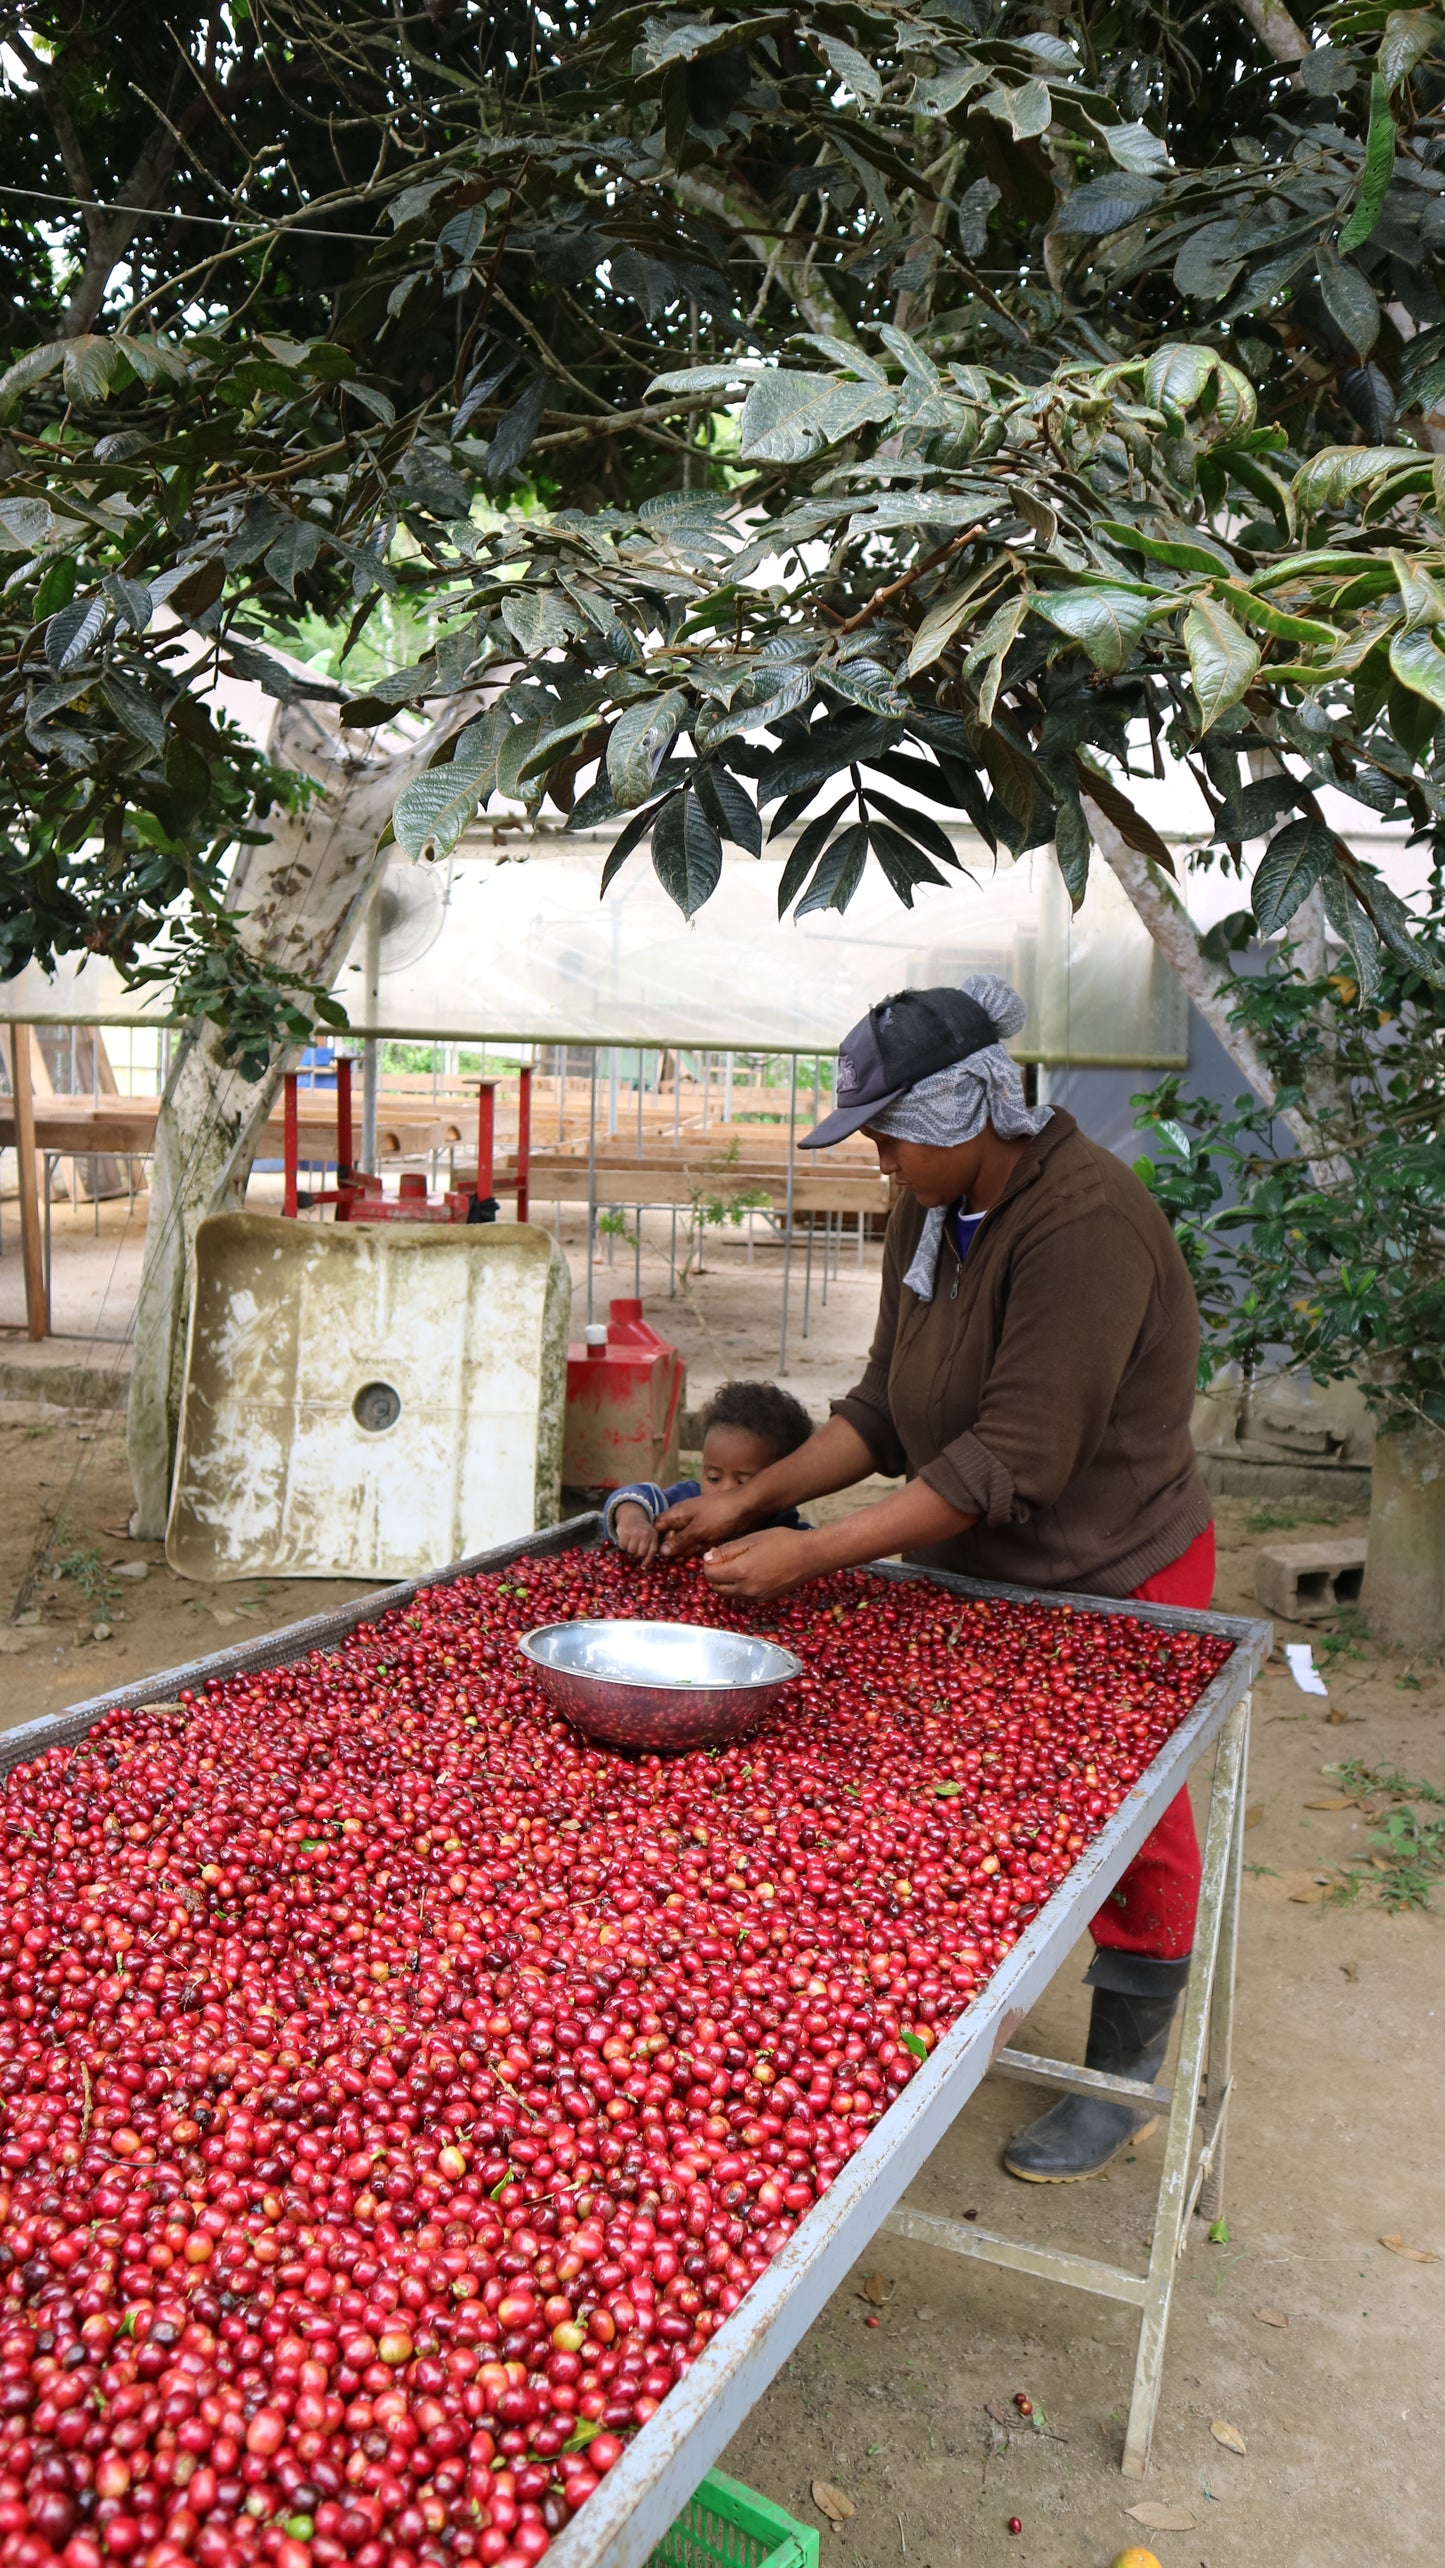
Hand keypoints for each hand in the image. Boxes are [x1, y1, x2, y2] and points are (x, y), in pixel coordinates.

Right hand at [611, 1502, 658, 1562]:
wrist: (632, 1516)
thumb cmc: (641, 1531)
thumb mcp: (649, 1537)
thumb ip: (649, 1548)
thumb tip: (645, 1567)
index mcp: (653, 1536)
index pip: (652, 1552)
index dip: (648, 1561)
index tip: (643, 1567)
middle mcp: (646, 1534)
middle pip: (641, 1553)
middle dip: (636, 1554)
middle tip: (635, 1550)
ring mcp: (636, 1533)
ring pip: (631, 1551)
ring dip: (629, 1550)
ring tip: (630, 1543)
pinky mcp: (625, 1532)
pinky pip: (623, 1546)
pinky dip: (623, 1546)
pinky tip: (625, 1540)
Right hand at [656, 1489, 752, 1558]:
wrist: (748, 1507)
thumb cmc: (720, 1514)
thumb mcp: (698, 1529)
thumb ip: (680, 1541)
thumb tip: (662, 1552)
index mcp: (678, 1513)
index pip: (659, 1527)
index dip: (655, 1540)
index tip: (655, 1557)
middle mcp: (685, 1519)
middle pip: (672, 1537)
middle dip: (671, 1551)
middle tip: (673, 1566)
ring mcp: (698, 1526)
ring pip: (685, 1543)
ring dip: (685, 1553)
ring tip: (684, 1566)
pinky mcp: (709, 1533)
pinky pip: (698, 1544)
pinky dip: (697, 1552)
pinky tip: (698, 1561)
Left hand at [700, 1527, 817, 1601]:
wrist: (810, 1556)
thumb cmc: (782, 1542)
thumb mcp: (751, 1540)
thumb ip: (727, 1550)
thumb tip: (707, 1559)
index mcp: (740, 1571)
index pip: (710, 1574)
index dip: (708, 1564)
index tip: (714, 1554)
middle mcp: (746, 1589)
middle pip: (717, 1588)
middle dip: (715, 1575)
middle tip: (723, 1561)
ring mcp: (756, 1597)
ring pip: (729, 1595)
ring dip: (726, 1584)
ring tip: (736, 1567)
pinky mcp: (765, 1600)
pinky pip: (743, 1598)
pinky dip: (739, 1589)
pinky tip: (748, 1575)